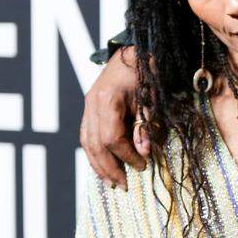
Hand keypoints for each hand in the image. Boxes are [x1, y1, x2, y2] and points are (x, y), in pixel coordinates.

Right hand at [79, 46, 147, 189]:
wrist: (132, 52)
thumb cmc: (145, 72)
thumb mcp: (151, 97)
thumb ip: (146, 124)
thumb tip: (145, 152)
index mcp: (107, 99)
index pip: (112, 137)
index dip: (127, 155)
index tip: (143, 165)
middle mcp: (91, 104)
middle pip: (95, 144)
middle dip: (110, 167)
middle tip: (124, 185)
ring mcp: (87, 106)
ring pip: (87, 142)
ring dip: (98, 165)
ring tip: (111, 183)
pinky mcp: (88, 109)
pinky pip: (86, 136)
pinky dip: (94, 154)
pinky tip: (102, 167)